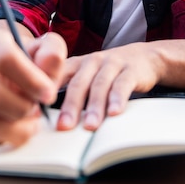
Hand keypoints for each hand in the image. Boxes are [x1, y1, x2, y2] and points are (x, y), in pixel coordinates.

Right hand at [0, 25, 66, 144]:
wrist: (9, 67)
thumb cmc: (28, 59)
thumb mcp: (46, 49)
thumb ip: (52, 53)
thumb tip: (46, 65)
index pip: (4, 59)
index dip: (30, 80)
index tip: (48, 93)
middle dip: (20, 108)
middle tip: (37, 110)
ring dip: (15, 127)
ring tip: (30, 120)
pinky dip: (3, 136)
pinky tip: (14, 125)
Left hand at [57, 36, 184, 131]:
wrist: (145, 57)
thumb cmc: (110, 71)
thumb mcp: (88, 74)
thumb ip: (70, 88)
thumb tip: (47, 116)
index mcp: (78, 63)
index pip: (59, 75)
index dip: (48, 90)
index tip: (39, 109)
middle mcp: (93, 61)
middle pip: (79, 83)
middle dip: (70, 105)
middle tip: (64, 126)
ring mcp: (112, 64)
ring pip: (100, 85)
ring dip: (94, 107)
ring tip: (90, 126)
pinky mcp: (131, 70)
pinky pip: (123, 84)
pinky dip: (118, 98)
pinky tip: (115, 112)